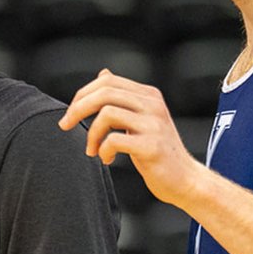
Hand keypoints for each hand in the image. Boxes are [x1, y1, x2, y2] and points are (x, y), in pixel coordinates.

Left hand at [59, 69, 200, 207]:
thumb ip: (124, 98)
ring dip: (91, 134)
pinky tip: (107, 159)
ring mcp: (154, 125)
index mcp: (149, 96)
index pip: (108, 81)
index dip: (83, 94)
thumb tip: (103, 73)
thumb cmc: (160, 153)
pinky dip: (103, 150)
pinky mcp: (151, 146)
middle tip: (66, 125)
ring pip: (107, 113)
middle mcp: (153, 105)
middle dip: (78, 109)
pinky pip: (114, 140)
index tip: (70, 113)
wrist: (186, 180)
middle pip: (105, 93)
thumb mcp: (142, 118)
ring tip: (92, 149)